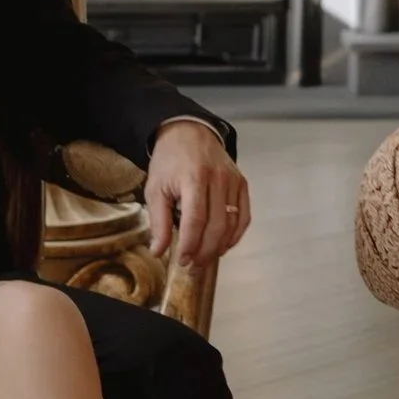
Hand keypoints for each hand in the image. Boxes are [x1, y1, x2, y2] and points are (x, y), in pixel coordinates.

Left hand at [144, 123, 250, 268]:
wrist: (189, 132)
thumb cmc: (169, 161)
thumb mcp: (155, 188)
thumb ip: (158, 221)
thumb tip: (159, 251)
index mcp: (193, 178)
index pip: (195, 221)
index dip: (190, 245)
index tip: (182, 260)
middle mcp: (218, 179)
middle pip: (217, 226)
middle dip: (205, 252)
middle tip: (193, 266)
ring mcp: (233, 181)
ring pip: (232, 224)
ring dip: (219, 247)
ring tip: (205, 259)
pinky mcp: (242, 184)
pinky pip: (244, 216)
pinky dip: (235, 235)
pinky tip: (223, 246)